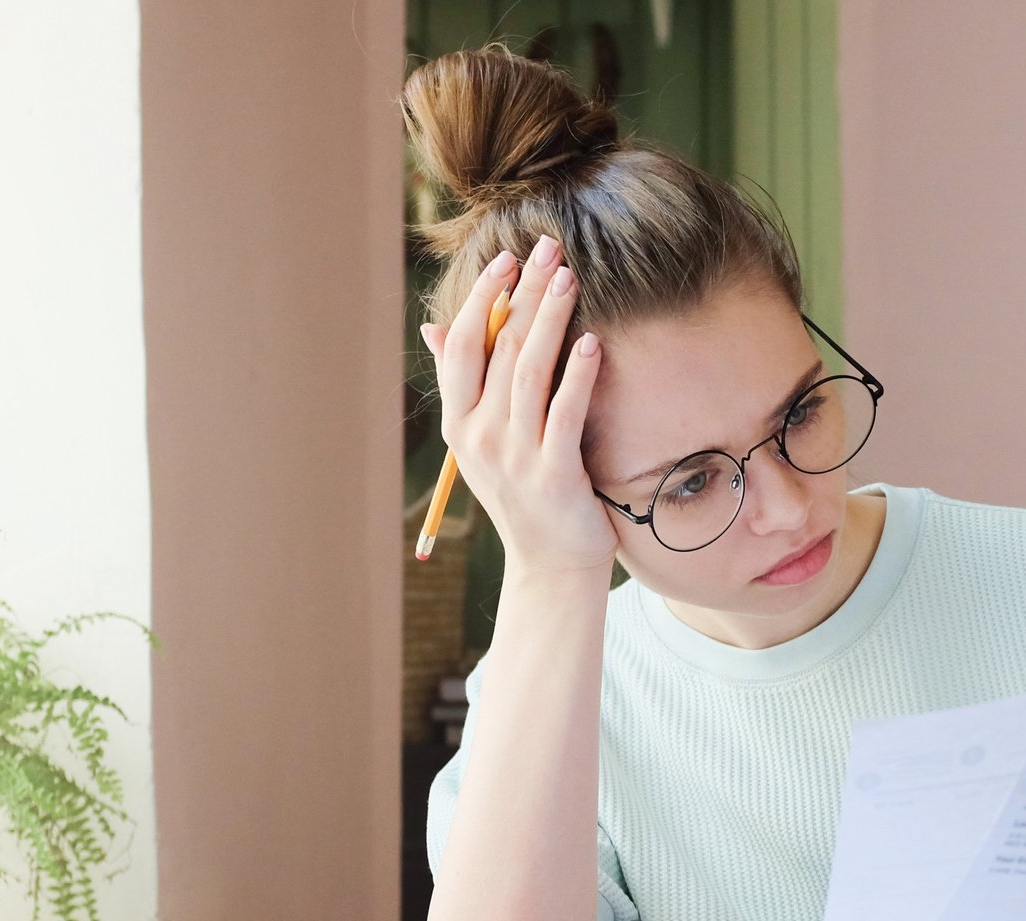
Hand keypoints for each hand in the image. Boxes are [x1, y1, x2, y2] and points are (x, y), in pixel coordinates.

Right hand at [420, 234, 616, 581]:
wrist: (551, 565)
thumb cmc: (524, 494)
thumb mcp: (482, 441)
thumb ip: (462, 383)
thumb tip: (433, 327)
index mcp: (459, 423)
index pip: (463, 346)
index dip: (483, 298)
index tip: (508, 259)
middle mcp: (479, 436)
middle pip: (499, 350)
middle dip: (523, 295)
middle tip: (549, 249)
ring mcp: (515, 457)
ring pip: (529, 373)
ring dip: (550, 320)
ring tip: (570, 279)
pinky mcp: (554, 475)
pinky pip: (565, 413)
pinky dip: (578, 375)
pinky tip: (592, 342)